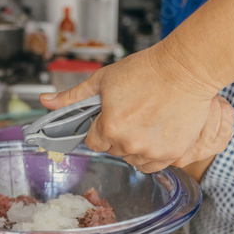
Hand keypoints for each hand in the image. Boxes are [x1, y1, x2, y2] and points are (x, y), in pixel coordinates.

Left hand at [40, 43, 233, 172]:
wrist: (186, 68)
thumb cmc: (146, 70)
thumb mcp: (102, 80)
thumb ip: (72, 97)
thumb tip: (46, 102)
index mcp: (110, 128)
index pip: (93, 142)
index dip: (99, 129)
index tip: (109, 118)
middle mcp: (130, 144)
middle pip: (113, 150)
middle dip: (116, 135)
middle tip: (130, 115)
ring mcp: (152, 151)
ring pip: (132, 159)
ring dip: (133, 146)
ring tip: (144, 123)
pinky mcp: (173, 153)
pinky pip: (154, 165)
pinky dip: (151, 154)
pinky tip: (155, 134)